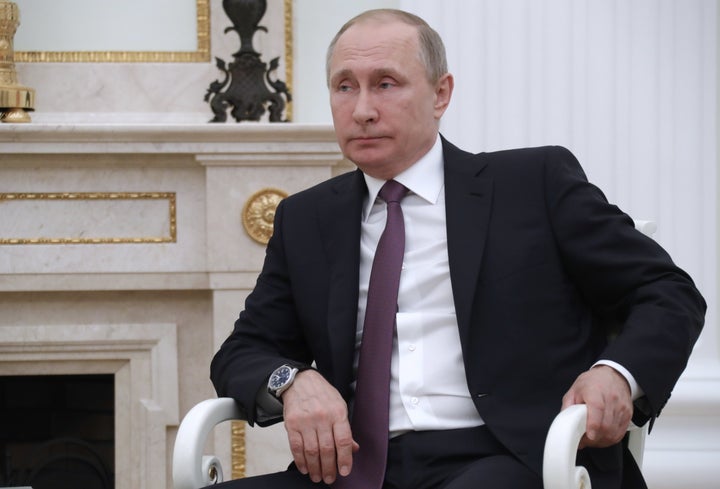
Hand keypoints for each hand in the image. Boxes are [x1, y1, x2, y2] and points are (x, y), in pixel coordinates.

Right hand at [281, 369, 358, 483]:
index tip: (345, 471)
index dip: (345, 459)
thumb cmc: (322, 394)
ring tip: (318, 477)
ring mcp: (306, 421)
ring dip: (315, 468)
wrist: (300, 381)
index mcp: (337, 413)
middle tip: (329, 478)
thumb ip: (345, 428)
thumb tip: (353, 449)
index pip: (343, 440)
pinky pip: (296, 447)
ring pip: (311, 451)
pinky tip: (305, 468)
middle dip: (329, 468)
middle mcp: (322, 417)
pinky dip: (300, 460)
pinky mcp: (291, 424)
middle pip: (327, 449)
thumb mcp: (339, 406)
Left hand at [561, 365, 632, 448]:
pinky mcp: (628, 414)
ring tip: (592, 438)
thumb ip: (568, 407)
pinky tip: (602, 437)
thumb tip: (565, 425)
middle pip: (606, 425)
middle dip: (594, 438)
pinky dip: (610, 439)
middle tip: (584, 440)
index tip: (588, 436)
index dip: (593, 425)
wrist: (613, 375)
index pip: (597, 409)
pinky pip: (620, 433)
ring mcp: (621, 407)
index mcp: (595, 391)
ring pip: (613, 432)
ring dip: (601, 441)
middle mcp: (611, 399)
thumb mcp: (574, 390)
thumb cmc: (593, 382)